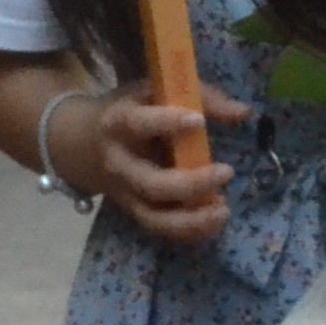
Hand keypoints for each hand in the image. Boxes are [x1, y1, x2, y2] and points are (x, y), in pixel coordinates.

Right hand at [88, 80, 251, 244]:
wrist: (82, 143)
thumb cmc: (134, 111)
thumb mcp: (158, 93)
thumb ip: (201, 98)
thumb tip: (243, 112)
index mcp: (118, 123)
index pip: (137, 124)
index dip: (166, 122)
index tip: (198, 120)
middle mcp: (118, 163)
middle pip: (150, 183)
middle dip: (190, 183)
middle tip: (227, 171)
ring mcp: (124, 192)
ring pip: (152, 216)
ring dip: (190, 220)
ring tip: (223, 211)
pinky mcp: (133, 210)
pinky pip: (159, 228)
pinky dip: (188, 231)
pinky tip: (215, 223)